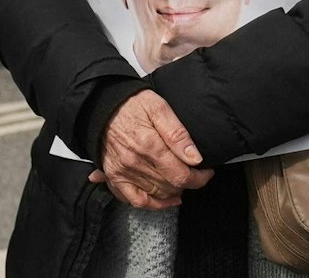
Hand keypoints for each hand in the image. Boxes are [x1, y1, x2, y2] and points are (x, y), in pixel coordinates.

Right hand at [88, 91, 212, 209]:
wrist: (102, 105)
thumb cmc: (131, 103)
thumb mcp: (159, 108)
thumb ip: (178, 134)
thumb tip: (195, 158)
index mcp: (149, 145)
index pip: (181, 175)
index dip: (199, 179)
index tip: (206, 172)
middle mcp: (135, 162)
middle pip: (171, 187)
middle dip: (188, 183)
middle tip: (195, 174)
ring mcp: (123, 171)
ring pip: (156, 195)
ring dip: (173, 192)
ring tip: (181, 182)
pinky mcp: (114, 176)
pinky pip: (134, 200)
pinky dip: (151, 204)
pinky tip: (163, 199)